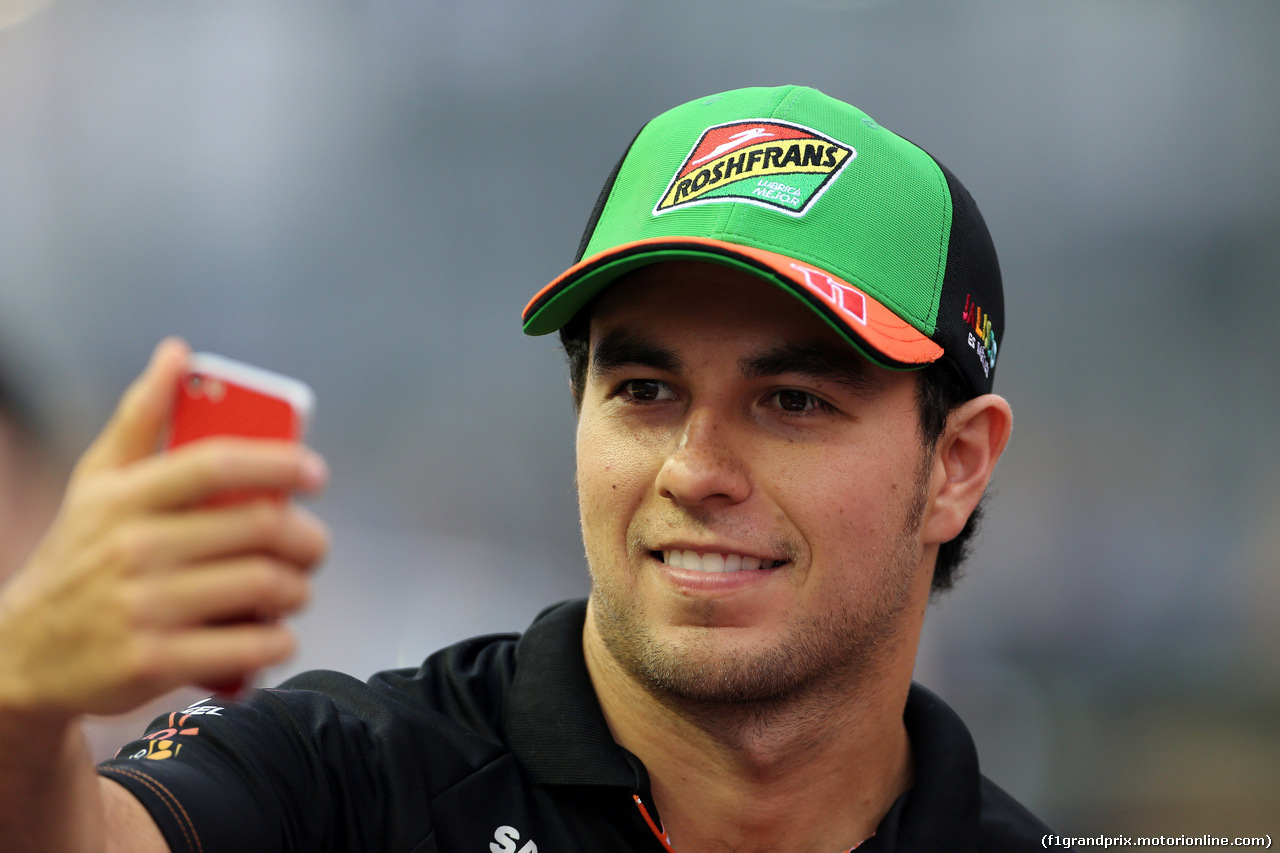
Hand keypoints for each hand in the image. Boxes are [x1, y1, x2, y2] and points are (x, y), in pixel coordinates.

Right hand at [0, 338, 328, 719]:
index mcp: (126, 497)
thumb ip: (142, 417)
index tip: (314, 474)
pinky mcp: (153, 663)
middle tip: (313, 547)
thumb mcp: (97, 482)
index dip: (279, 462)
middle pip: (258, 529)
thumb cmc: (79, 555)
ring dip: (299, 589)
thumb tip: (177, 352)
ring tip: (296, 588)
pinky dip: (278, 642)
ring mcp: (143, 608)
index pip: (216, 464)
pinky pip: (247, 648)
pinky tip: (277, 635)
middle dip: (307, 539)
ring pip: (263, 586)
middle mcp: (133, 549)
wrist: (23, 654)